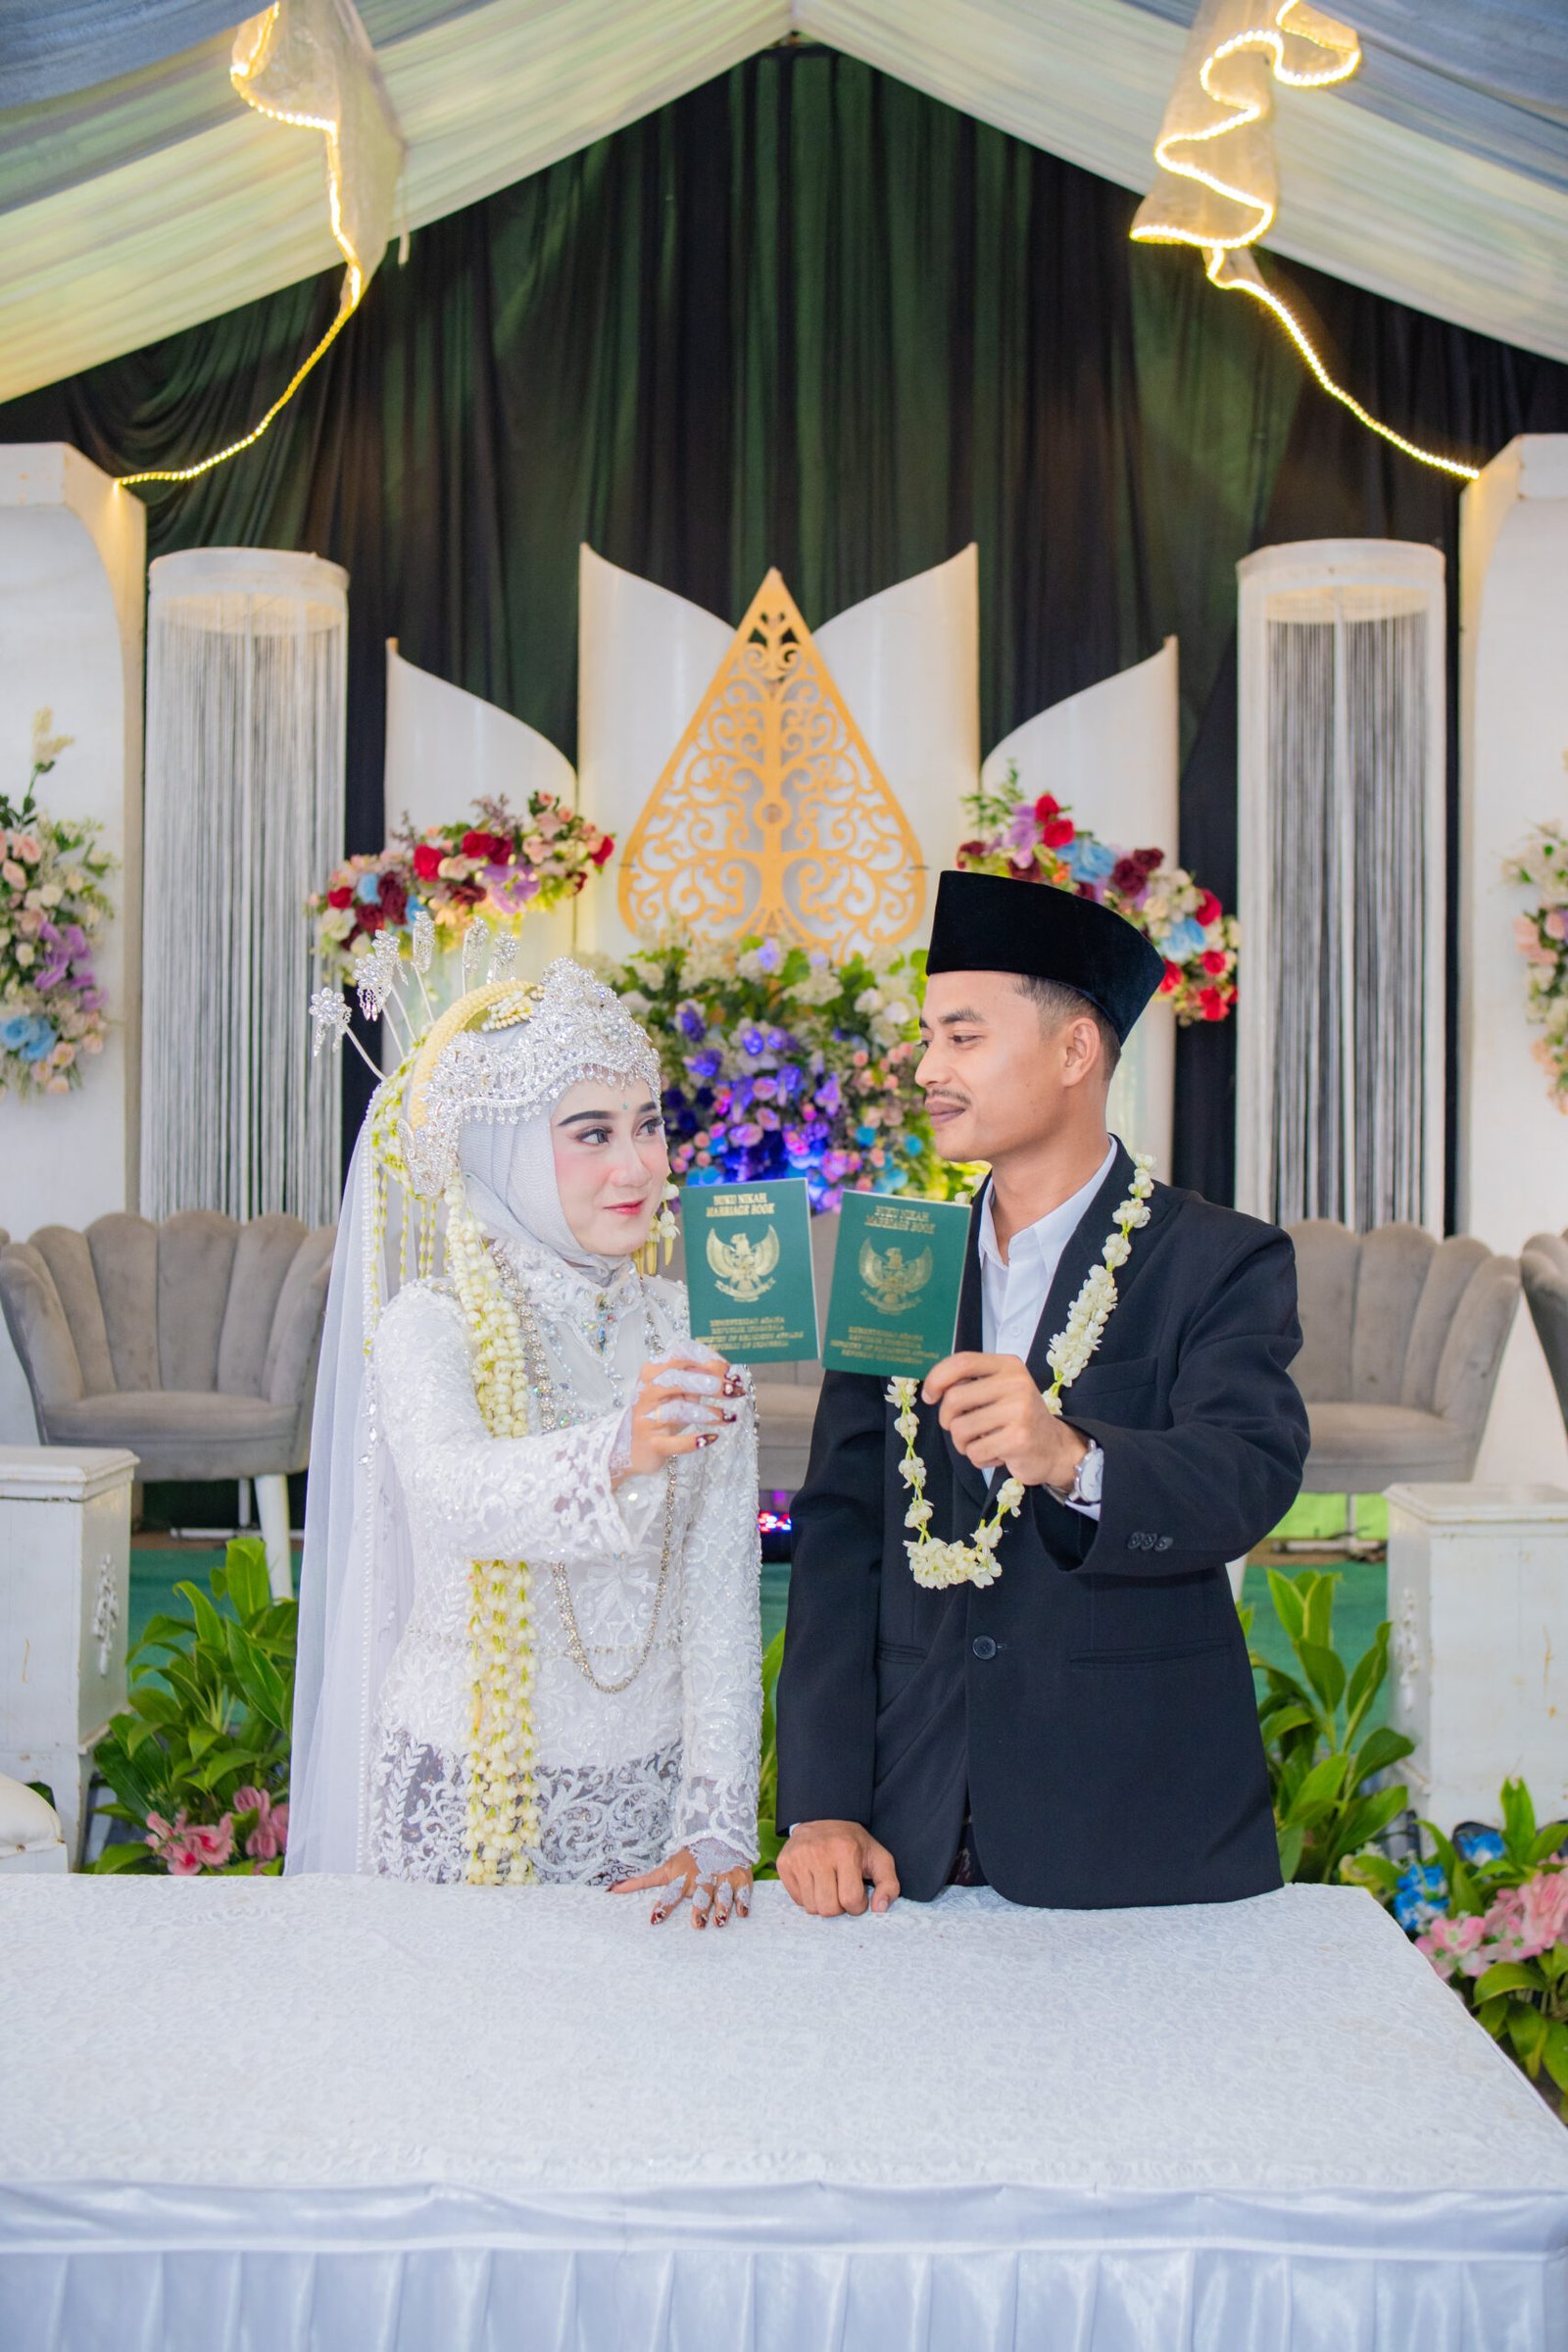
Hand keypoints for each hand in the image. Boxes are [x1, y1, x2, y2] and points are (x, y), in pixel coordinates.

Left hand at [609, 1846, 752, 1927]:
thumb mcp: (665, 1869)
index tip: (655, 1919)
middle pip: (700, 1896)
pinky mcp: (740, 1879)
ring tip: (719, 1921)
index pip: (671, 1894)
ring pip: (722, 1895)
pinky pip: (743, 1892)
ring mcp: (722, 1879)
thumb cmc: (689, 1859)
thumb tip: (611, 1890)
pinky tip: (742, 1914)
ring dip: (721, 1908)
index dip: (663, 1906)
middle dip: (699, 1909)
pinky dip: (743, 1902)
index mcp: (683, 1878)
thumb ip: (641, 1882)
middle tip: (697, 1924)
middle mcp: (703, 1879)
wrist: (719, 1836)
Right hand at [620, 1348, 744, 1479]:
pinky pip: (673, 1442)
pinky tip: (711, 1438)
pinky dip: (693, 1441)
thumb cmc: (662, 1415)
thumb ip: (699, 1378)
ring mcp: (647, 1418)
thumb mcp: (680, 1392)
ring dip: (708, 1412)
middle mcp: (647, 1391)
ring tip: (729, 1417)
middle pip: (676, 1379)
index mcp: (655, 1372)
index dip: (707, 1359)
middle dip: (708, 1383)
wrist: (634, 1447)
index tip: (729, 1371)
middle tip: (733, 1390)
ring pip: (677, 1410)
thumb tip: (728, 1370)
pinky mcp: (651, 1444)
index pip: (680, 1354)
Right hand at [778, 1820, 899, 1916]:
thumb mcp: (879, 1858)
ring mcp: (798, 1858)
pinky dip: (808, 1897)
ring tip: (829, 1886)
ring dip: (823, 1903)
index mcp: (845, 1850)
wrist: (824, 1818)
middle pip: (828, 1909)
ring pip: (811, 1908)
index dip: (858, 1905)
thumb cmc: (854, 1844)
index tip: (858, 1893)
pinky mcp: (784, 1864)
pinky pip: (797, 1901)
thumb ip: (889, 1885)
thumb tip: (880, 1909)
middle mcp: (819, 1853)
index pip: (851, 1900)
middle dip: (840, 1907)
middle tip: (842, 1890)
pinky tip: (815, 1881)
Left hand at [922, 1351, 1086, 1490]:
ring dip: (963, 1443)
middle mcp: (1016, 1383)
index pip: (961, 1363)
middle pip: (954, 1398)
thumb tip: (932, 1388)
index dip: (936, 1379)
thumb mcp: (999, 1390)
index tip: (929, 1396)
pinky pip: (975, 1452)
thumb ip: (971, 1383)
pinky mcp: (1019, 1439)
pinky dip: (979, 1458)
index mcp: (1008, 1366)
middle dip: (948, 1419)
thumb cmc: (1017, 1418)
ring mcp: (1019, 1411)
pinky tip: (997, 1454)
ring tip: (983, 1442)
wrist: (1054, 1447)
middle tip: (961, 1428)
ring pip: (961, 1429)